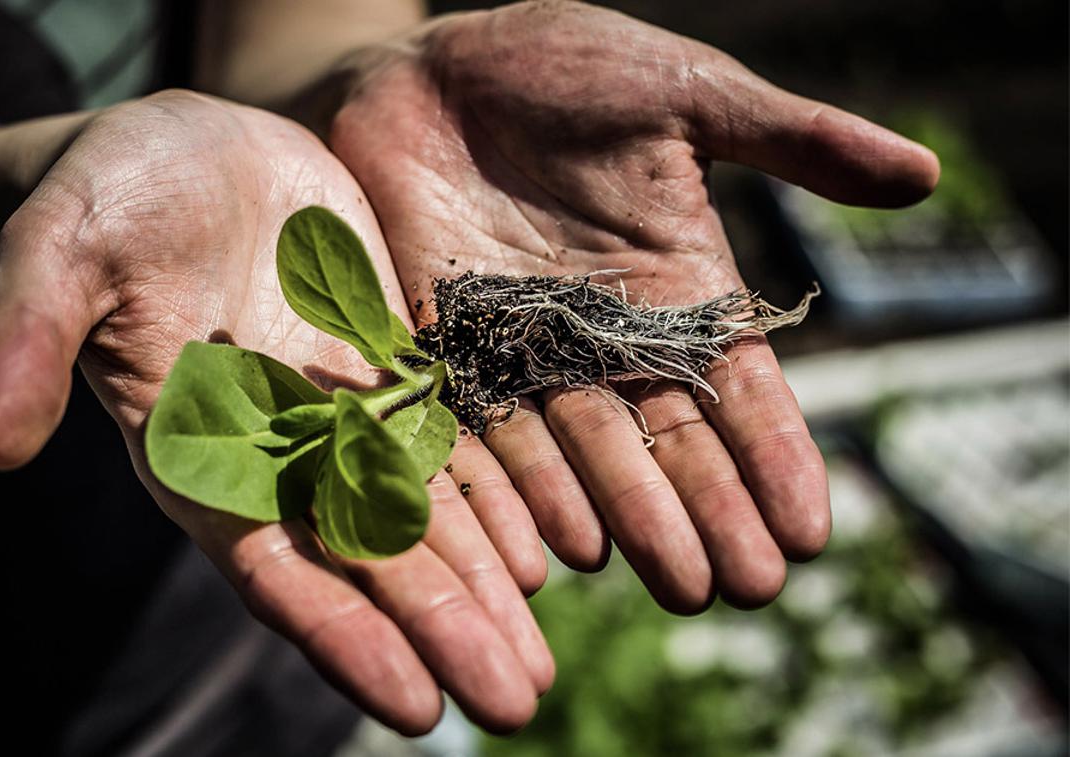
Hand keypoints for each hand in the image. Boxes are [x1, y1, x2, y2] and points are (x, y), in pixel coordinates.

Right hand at [0, 90, 551, 733]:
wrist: (182, 150)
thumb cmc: (105, 200)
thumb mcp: (58, 251)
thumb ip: (33, 338)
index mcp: (202, 453)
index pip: (276, 567)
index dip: (345, 635)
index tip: (416, 705)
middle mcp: (282, 454)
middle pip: (372, 560)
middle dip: (443, 630)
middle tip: (518, 703)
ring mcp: (343, 412)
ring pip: (426, 514)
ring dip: (484, 585)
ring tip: (540, 660)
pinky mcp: (389, 362)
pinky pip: (454, 437)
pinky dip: (499, 491)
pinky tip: (551, 545)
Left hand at [324, 1, 938, 609]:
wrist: (430, 67)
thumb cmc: (561, 65)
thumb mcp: (685, 92)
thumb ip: (790, 140)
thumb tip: (923, 174)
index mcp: (674, 284)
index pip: (737, 385)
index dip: (774, 454)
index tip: (809, 529)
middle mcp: (603, 335)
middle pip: (664, 436)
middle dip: (707, 510)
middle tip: (745, 586)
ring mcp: (522, 348)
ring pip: (580, 451)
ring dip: (627, 518)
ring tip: (671, 580)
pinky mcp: (443, 346)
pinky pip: (481, 427)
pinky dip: (516, 488)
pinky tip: (554, 546)